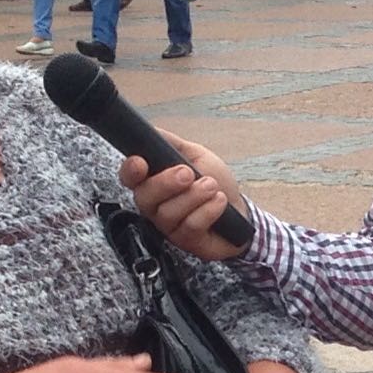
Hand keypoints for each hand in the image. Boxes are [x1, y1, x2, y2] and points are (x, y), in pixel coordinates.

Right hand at [119, 129, 248, 260]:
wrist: (242, 211)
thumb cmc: (215, 183)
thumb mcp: (196, 156)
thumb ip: (173, 144)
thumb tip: (152, 130)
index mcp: (153, 181)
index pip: (129, 177)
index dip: (130, 171)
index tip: (141, 162)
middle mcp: (156, 206)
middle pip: (144, 197)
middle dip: (166, 182)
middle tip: (188, 173)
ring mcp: (169, 226)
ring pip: (168, 213)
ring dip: (194, 195)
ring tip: (212, 186)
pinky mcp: (186, 241)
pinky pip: (190, 226)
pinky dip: (208, 210)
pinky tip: (219, 202)